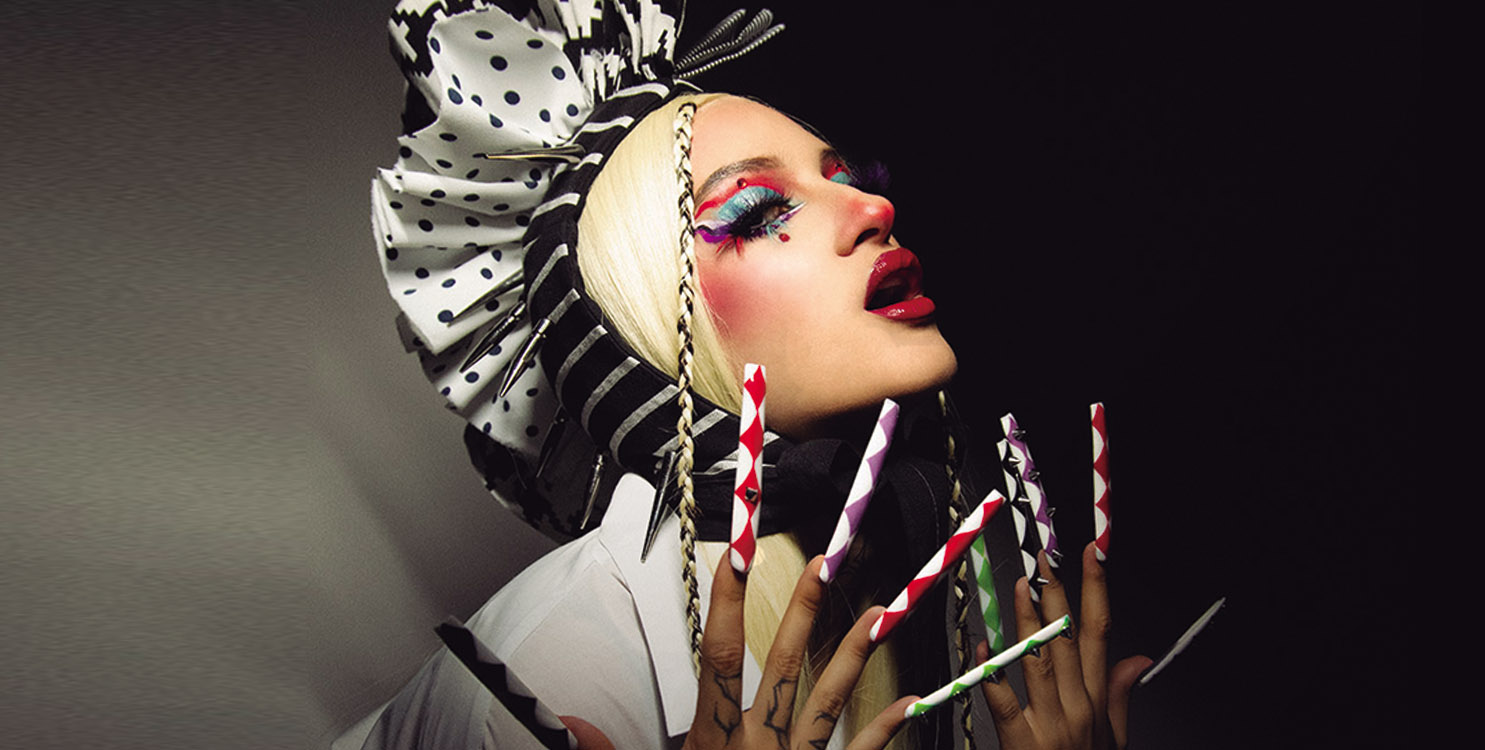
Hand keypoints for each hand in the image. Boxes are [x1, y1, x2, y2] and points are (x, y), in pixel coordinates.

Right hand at [564, 554, 917, 748]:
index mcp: (715, 744)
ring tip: (882, 608)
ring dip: (855, 651)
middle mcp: (761, 748)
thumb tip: (568, 721)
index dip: (729, 603)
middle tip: (827, 559)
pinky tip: (914, 700)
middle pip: (786, 665)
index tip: (738, 555)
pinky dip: (885, 728)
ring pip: (830, 700)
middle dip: (805, 609)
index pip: (722, 658)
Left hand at [979, 543, 1151, 749]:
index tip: (1091, 555)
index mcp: (1098, 702)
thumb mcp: (1112, 739)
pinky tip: (983, 648)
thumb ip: (1119, 694)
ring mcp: (1051, 728)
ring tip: (1020, 587)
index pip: (1102, 634)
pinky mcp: (1024, 746)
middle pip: (1070, 640)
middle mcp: (1079, 710)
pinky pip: (1002, 703)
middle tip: (1046, 558)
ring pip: (1039, 661)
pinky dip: (991, 673)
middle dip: (1059, 594)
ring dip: (1028, 621)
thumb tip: (1139, 656)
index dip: (1097, 590)